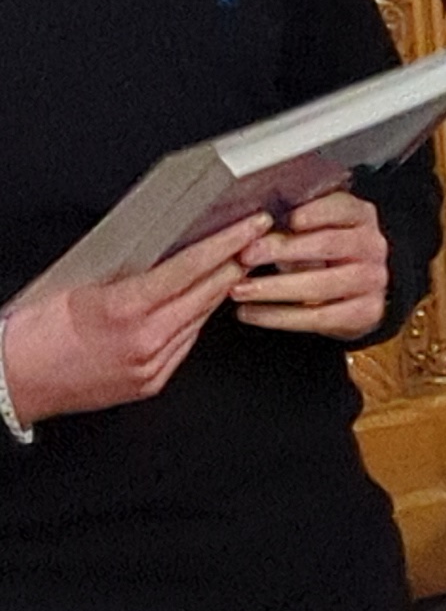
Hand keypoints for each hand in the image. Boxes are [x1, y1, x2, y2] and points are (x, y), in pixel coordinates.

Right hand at [3, 215, 267, 421]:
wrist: (11, 382)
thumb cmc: (34, 334)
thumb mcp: (81, 286)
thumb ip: (131, 272)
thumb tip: (169, 252)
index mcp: (125, 309)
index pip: (191, 269)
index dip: (226, 244)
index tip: (251, 227)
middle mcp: (144, 340)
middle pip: (206, 294)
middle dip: (235, 264)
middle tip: (256, 241)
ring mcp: (150, 365)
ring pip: (200, 319)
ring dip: (217, 293)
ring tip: (231, 267)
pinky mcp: (150, 383)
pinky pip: (185, 345)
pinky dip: (194, 321)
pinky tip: (197, 305)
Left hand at [228, 190, 392, 339]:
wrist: (358, 291)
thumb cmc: (325, 253)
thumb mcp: (316, 229)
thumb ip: (292, 226)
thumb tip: (252, 231)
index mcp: (361, 217)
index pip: (341, 208)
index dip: (314, 212)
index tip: (285, 219)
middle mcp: (372, 246)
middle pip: (328, 245)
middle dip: (283, 250)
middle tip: (246, 256)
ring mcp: (372, 280)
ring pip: (320, 286)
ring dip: (274, 288)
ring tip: (238, 289)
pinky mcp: (365, 312)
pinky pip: (316, 316)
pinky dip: (278, 316)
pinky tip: (249, 313)